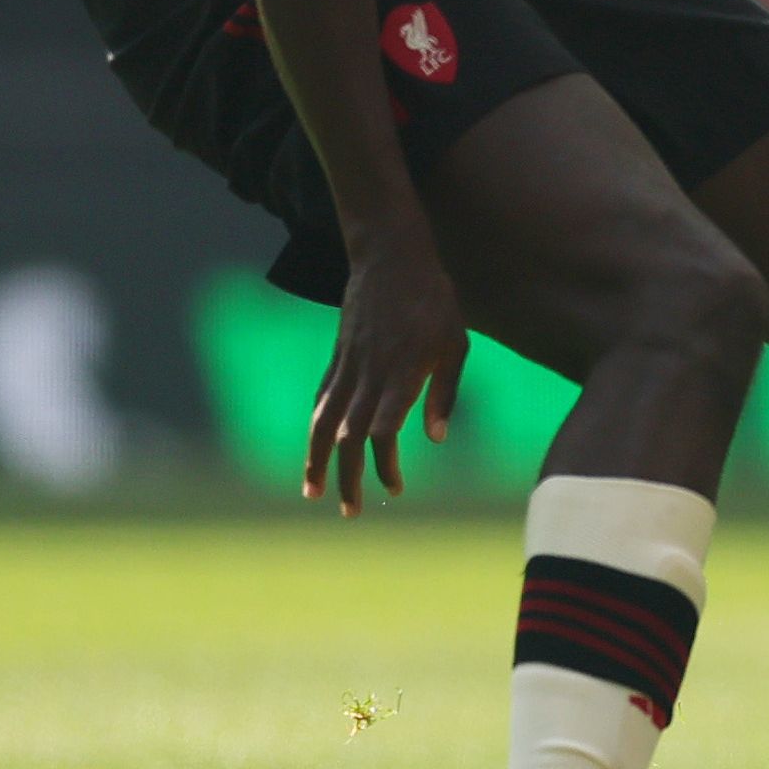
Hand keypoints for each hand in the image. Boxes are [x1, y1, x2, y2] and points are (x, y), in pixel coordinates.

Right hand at [302, 222, 465, 515]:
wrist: (390, 257)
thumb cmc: (434, 301)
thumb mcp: (456, 344)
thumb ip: (444, 393)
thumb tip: (435, 439)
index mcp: (401, 374)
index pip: (382, 431)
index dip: (383, 464)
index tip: (394, 487)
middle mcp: (368, 375)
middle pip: (348, 438)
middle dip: (347, 479)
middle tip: (352, 511)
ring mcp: (347, 366)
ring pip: (323, 422)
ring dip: (315, 461)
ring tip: (313, 493)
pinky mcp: (337, 357)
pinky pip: (321, 399)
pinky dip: (316, 428)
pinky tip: (316, 450)